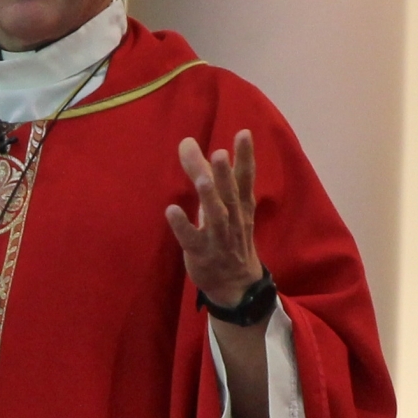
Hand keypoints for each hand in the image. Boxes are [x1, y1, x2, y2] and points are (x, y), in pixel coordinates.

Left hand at [164, 130, 263, 307]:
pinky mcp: (201, 253)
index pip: (245, 179)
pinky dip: (182, 226)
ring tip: (200, 180)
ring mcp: (218, 238)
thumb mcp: (223, 205)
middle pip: (229, 195)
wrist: (237, 284)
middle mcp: (233, 220)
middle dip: (224, 175)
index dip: (245, 157)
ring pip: (216, 217)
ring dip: (209, 198)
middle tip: (219, 153)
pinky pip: (191, 239)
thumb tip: (188, 144)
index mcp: (240, 207)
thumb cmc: (228, 236)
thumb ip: (205, 174)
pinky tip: (171, 211)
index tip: (244, 133)